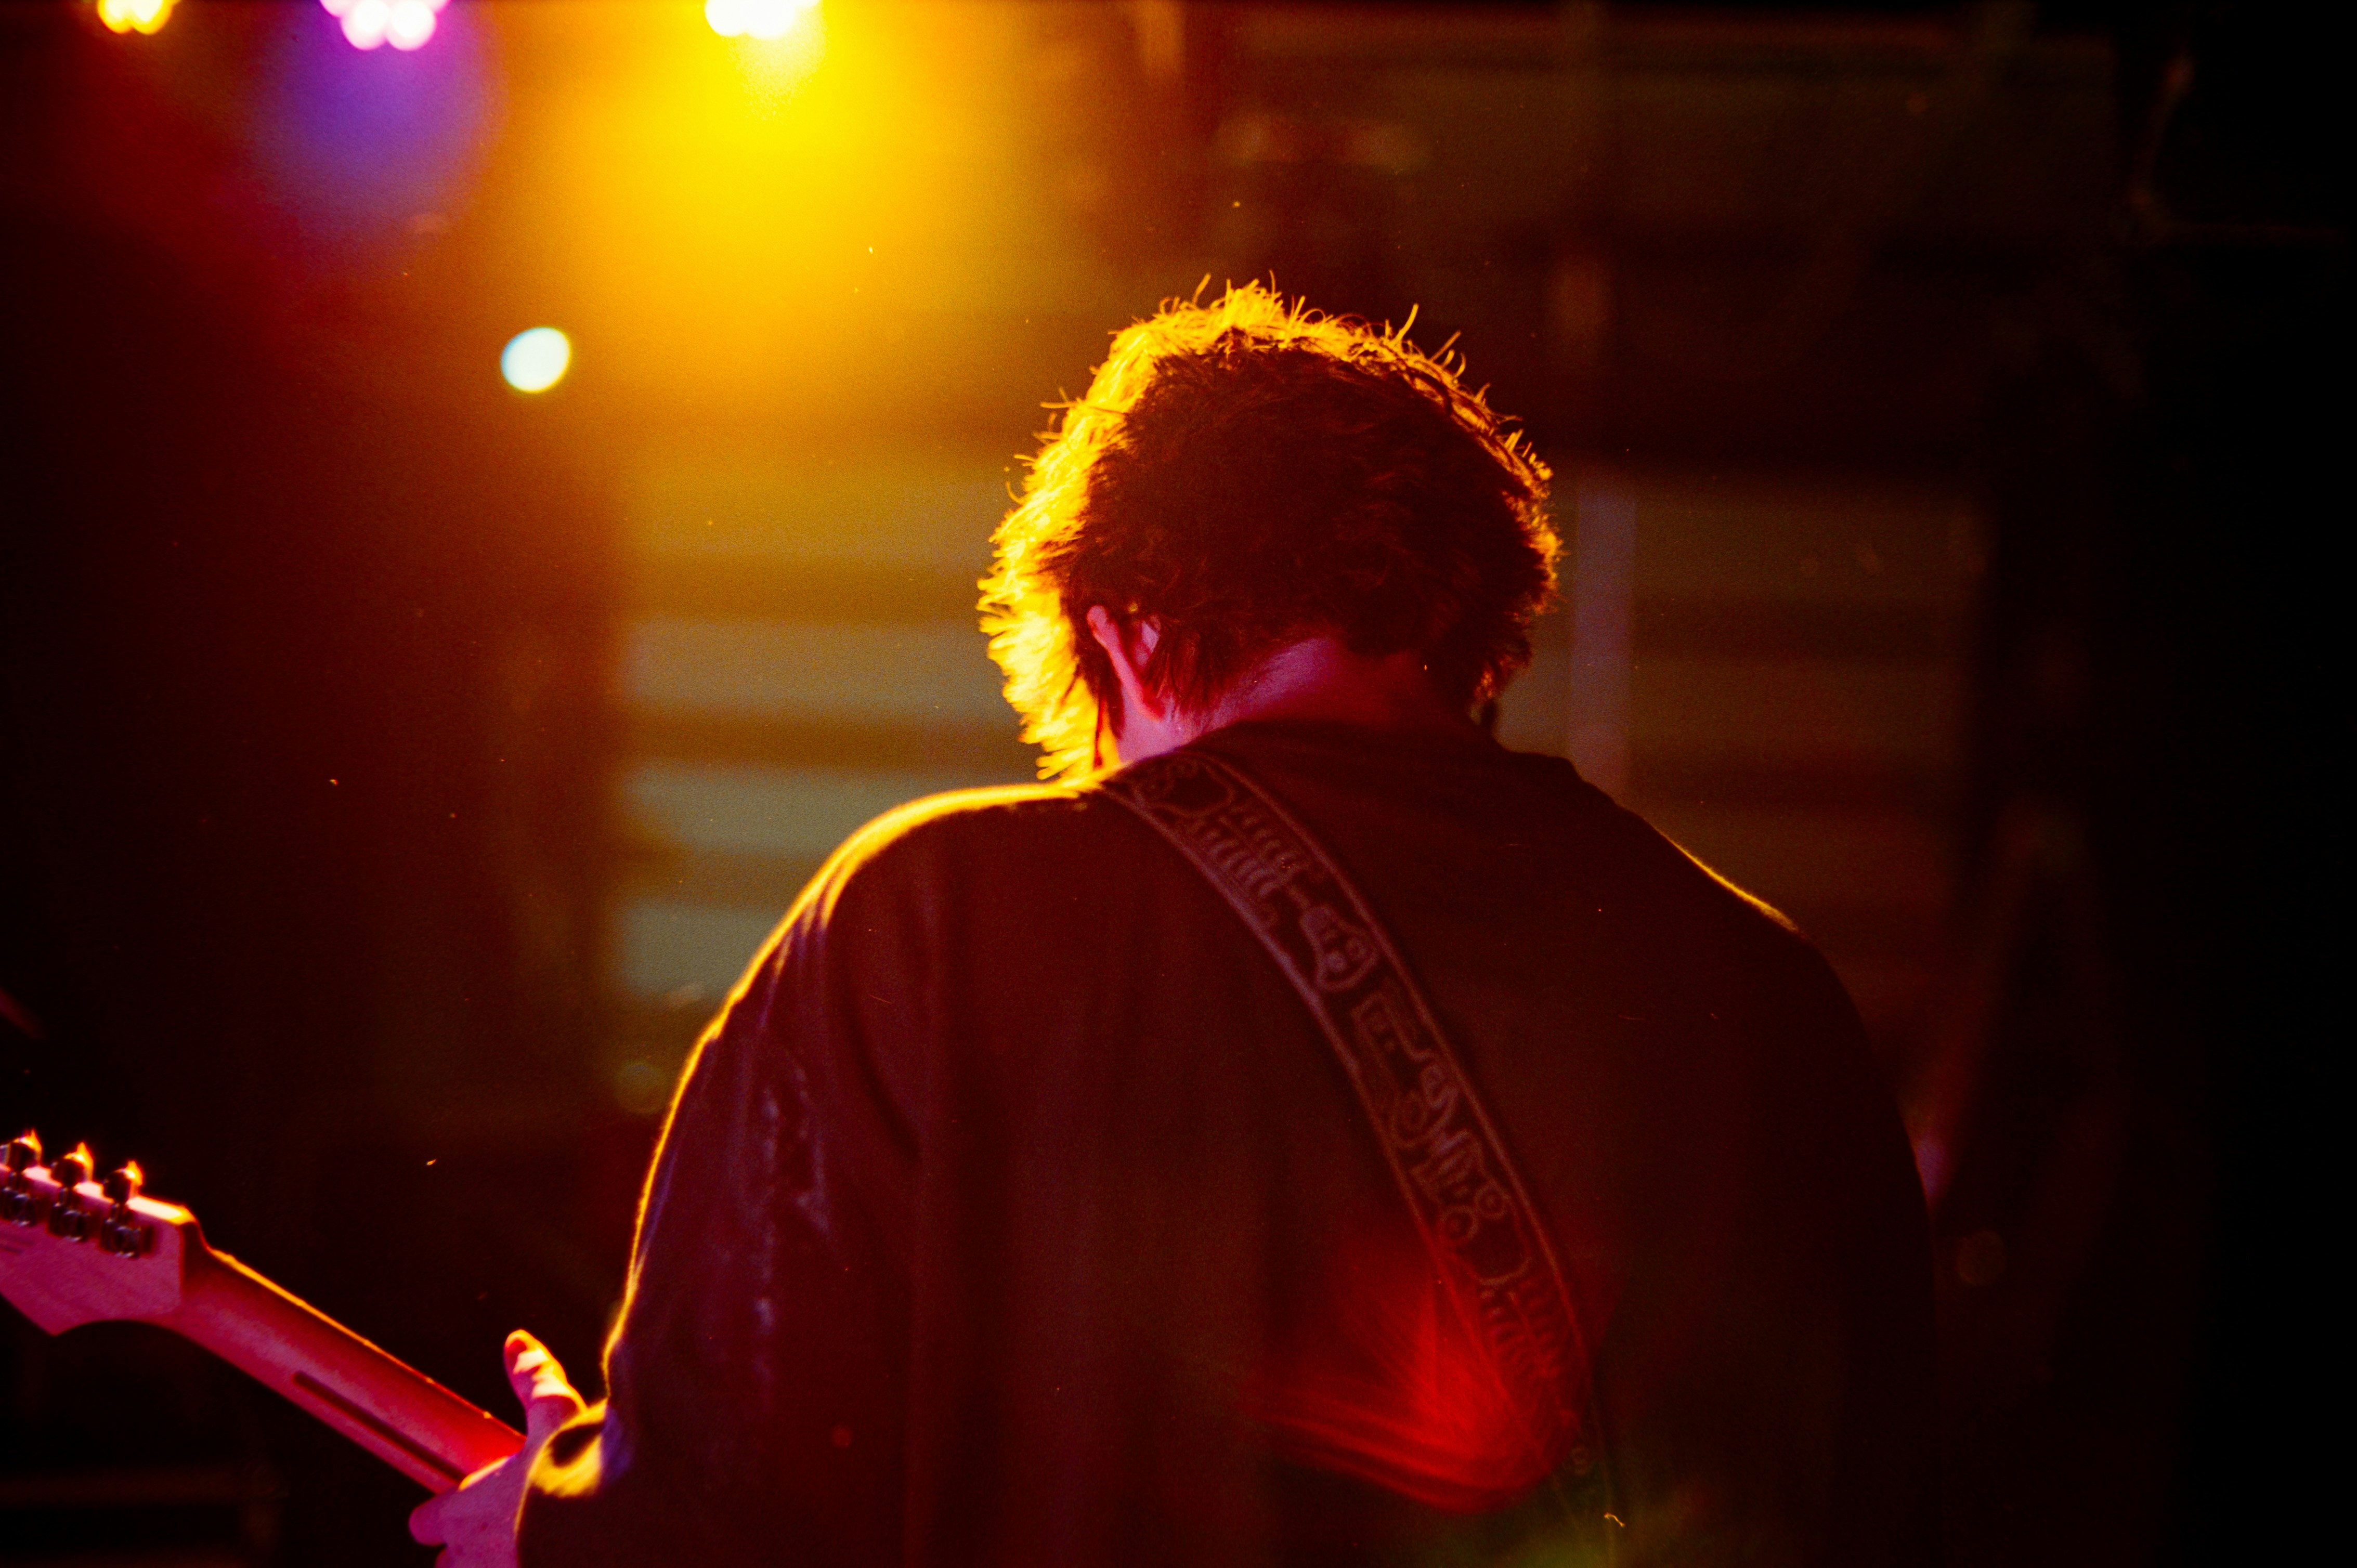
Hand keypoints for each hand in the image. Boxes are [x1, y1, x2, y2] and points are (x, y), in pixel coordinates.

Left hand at [409, 1330, 585, 1567]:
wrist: (614, 1528)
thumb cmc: (574, 1469)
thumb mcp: (556, 1413)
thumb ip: (532, 1379)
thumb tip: (516, 1339)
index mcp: (467, 1512)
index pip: (425, 1522)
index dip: (440, 1513)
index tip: (460, 1504)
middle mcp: (473, 1558)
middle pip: (448, 1565)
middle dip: (468, 1551)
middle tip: (506, 1526)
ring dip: (496, 1565)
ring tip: (534, 1545)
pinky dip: (537, 1563)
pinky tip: (562, 1554)